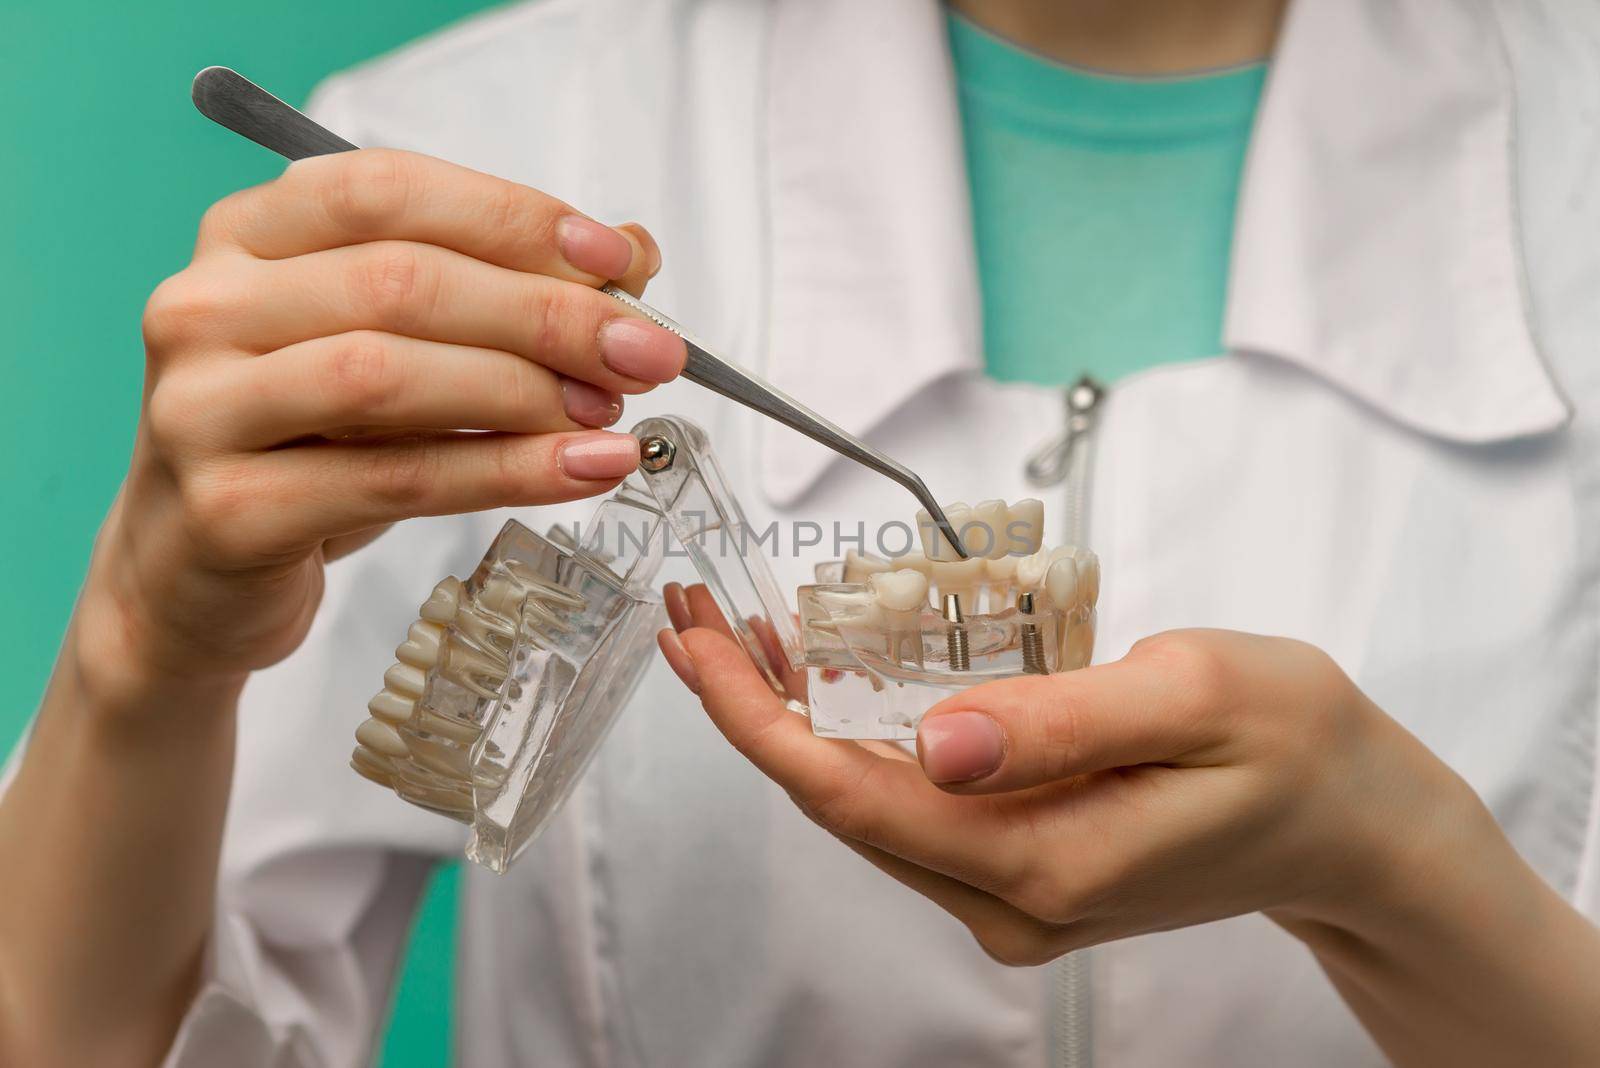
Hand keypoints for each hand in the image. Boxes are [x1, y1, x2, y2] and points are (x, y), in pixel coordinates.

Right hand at [84, 148, 683, 703]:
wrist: (198, 575)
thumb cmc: (311, 446)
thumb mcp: (399, 351)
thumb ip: (501, 291)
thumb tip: (635, 258)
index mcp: (247, 236)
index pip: (389, 191)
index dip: (514, 218)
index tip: (620, 261)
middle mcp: (206, 305)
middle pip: (400, 282)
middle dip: (547, 314)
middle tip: (648, 354)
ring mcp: (200, 408)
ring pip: (388, 375)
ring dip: (525, 392)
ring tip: (613, 416)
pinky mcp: (227, 509)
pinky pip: (393, 480)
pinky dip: (504, 473)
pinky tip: (581, 472)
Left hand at [658, 596, 1485, 965]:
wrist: (1353, 819)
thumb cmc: (1296, 744)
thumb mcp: (1193, 696)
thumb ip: (1060, 721)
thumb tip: (932, 740)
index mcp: (1046, 862)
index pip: (855, 795)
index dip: (758, 720)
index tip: (698, 646)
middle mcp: (1013, 900)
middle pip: (842, 805)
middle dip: (756, 713)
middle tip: (698, 618)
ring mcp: (1016, 895)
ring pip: (868, 807)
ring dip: (796, 725)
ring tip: (738, 639)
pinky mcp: (1024, 872)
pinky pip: (912, 808)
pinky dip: (856, 741)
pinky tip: (828, 683)